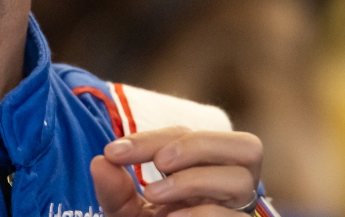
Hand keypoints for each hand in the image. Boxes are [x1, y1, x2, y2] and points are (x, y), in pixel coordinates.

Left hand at [91, 127, 263, 216]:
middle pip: (244, 146)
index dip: (151, 138)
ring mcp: (239, 213)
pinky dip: (203, 212)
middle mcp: (227, 190)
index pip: (187, 136)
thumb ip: (114, 190)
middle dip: (196, 145)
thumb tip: (99, 162)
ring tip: (155, 195)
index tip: (113, 153)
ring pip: (242, 180)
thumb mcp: (125, 213)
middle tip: (159, 163)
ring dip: (194, 180)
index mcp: (201, 172)